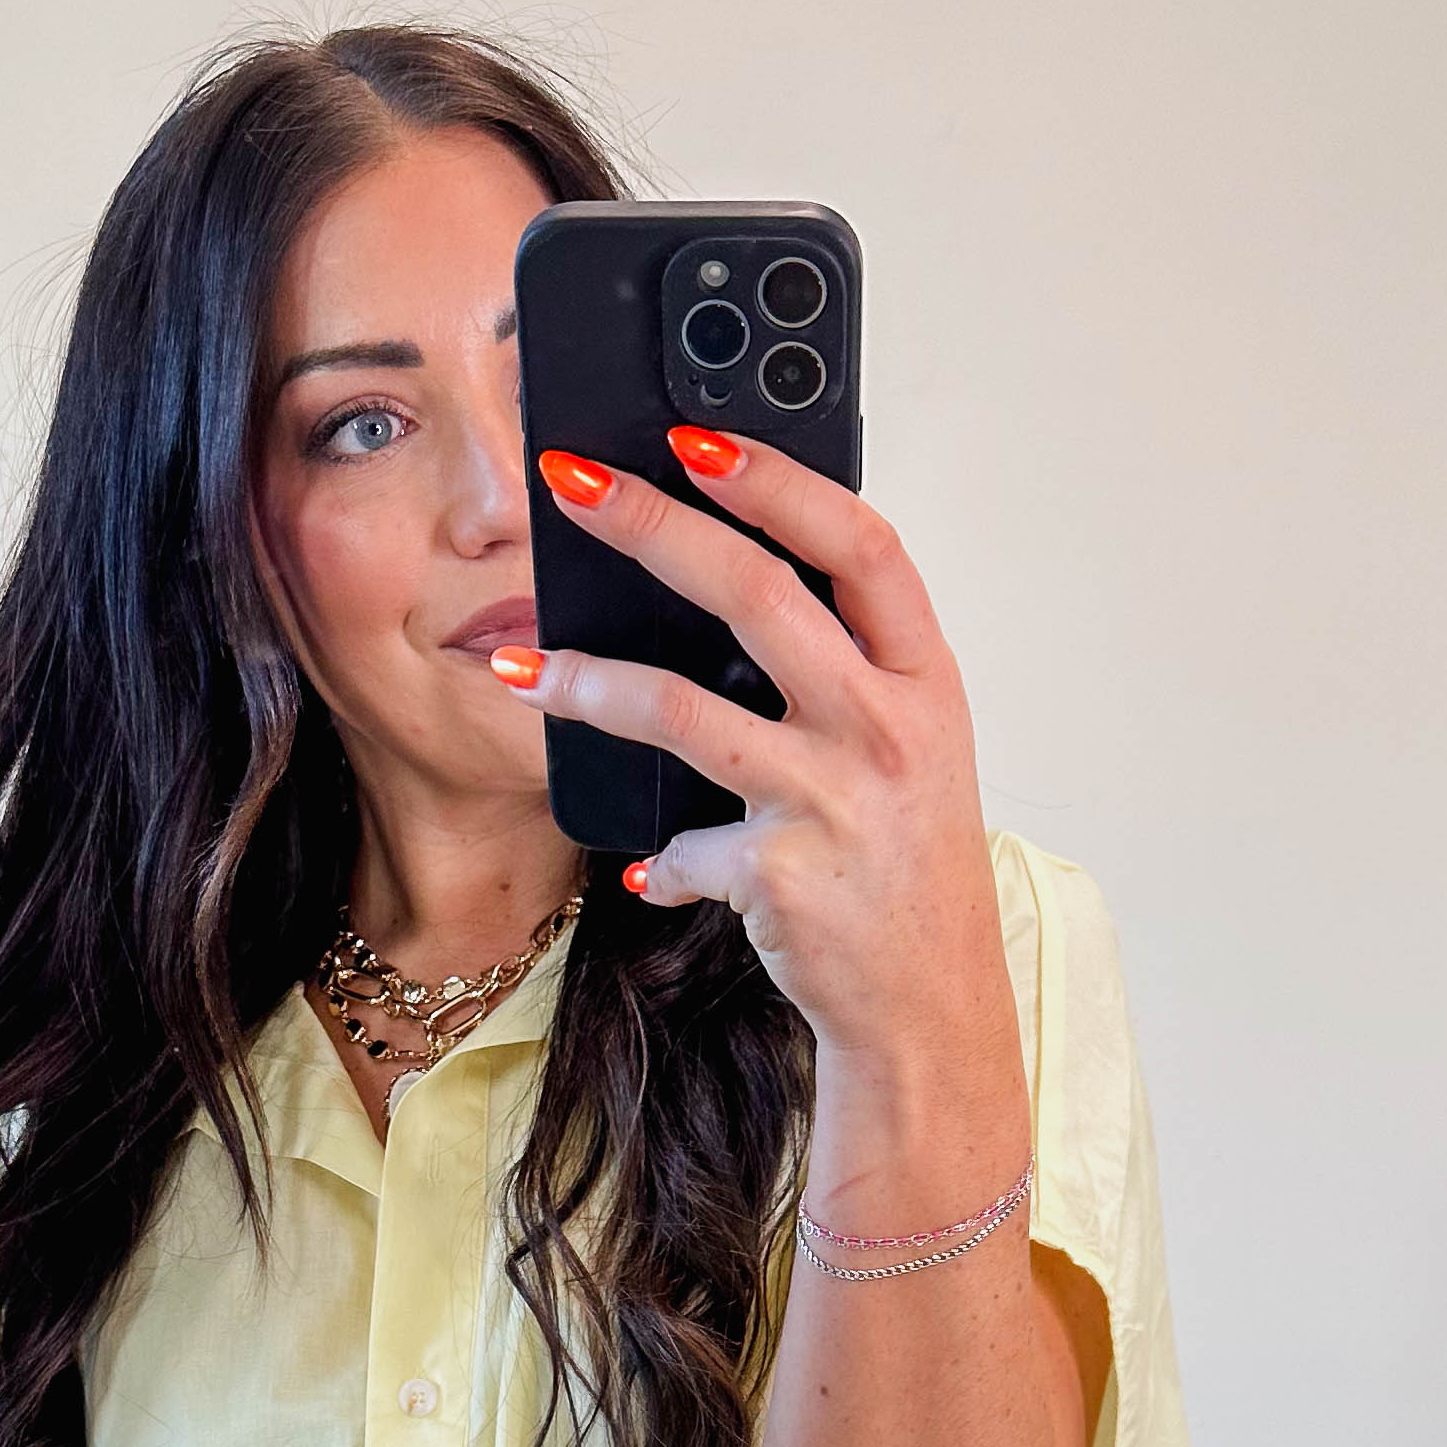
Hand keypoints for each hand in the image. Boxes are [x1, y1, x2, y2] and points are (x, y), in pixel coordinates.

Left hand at [494, 435, 1016, 1092]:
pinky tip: (649, 872)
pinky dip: (661, 860)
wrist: (930, 1007)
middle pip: (758, 594)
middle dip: (652, 526)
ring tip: (516, 667)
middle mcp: (886, 726)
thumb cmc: (909, 869)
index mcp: (925, 679)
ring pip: (682, 709)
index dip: (780, 482)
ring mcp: (834, 798)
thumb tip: (742, 580)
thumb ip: (852, 669)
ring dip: (585, 681)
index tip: (699, 439)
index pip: (861, 544)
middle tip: (572, 484)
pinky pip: (685, 845)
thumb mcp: (914, 750)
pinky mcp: (779, 873)